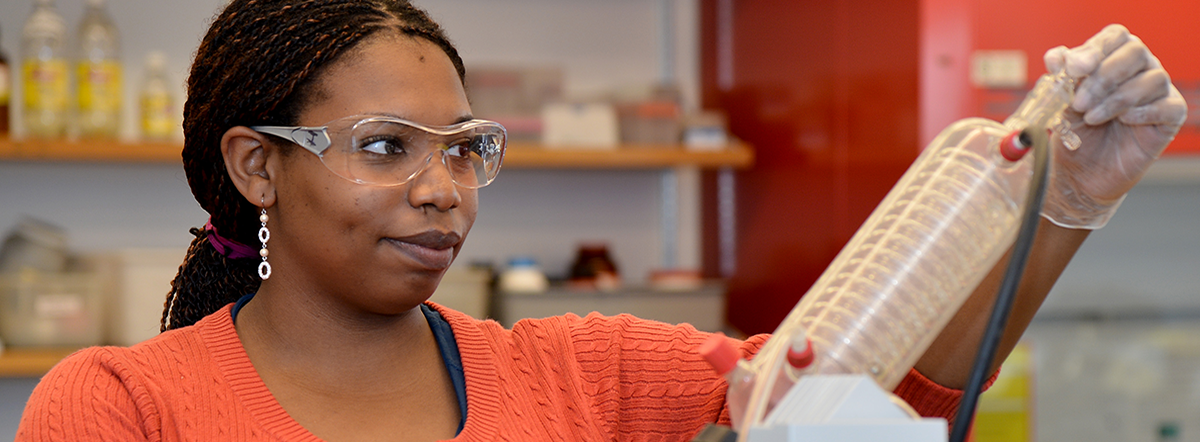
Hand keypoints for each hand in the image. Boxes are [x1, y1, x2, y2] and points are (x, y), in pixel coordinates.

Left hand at [1041, 24, 1187, 228]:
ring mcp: (1158, 92)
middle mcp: (1139, 69)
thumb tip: (1057, 57)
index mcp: (1113, 58)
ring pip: (1152, 78)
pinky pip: (1168, 105)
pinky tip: (1122, 122)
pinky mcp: (1170, 117)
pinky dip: (1142, 112)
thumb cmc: (1074, 133)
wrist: (1080, 173)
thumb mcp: (1061, 103)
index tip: (1074, 68)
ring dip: (1116, 98)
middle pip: (1135, 52)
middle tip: (1078, 102)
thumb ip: (1060, 78)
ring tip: (1091, 118)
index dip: (1095, 48)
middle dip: (1103, 77)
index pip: (1115, 36)